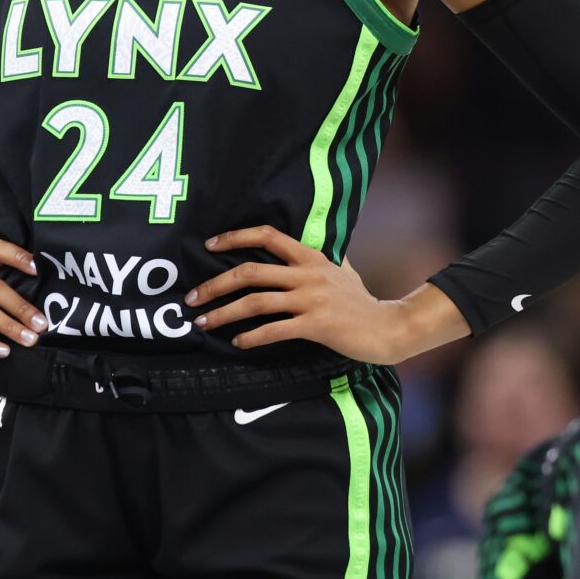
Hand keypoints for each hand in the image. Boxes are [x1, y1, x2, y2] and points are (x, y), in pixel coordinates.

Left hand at [186, 225, 431, 363]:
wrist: (388, 327)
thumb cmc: (363, 301)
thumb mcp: (344, 271)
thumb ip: (324, 260)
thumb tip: (316, 247)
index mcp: (312, 257)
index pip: (268, 236)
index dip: (236, 237)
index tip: (210, 244)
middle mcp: (308, 274)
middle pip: (251, 272)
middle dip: (215, 284)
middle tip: (192, 297)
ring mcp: (311, 300)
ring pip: (256, 302)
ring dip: (224, 313)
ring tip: (204, 322)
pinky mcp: (316, 325)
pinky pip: (275, 330)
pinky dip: (252, 336)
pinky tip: (238, 343)